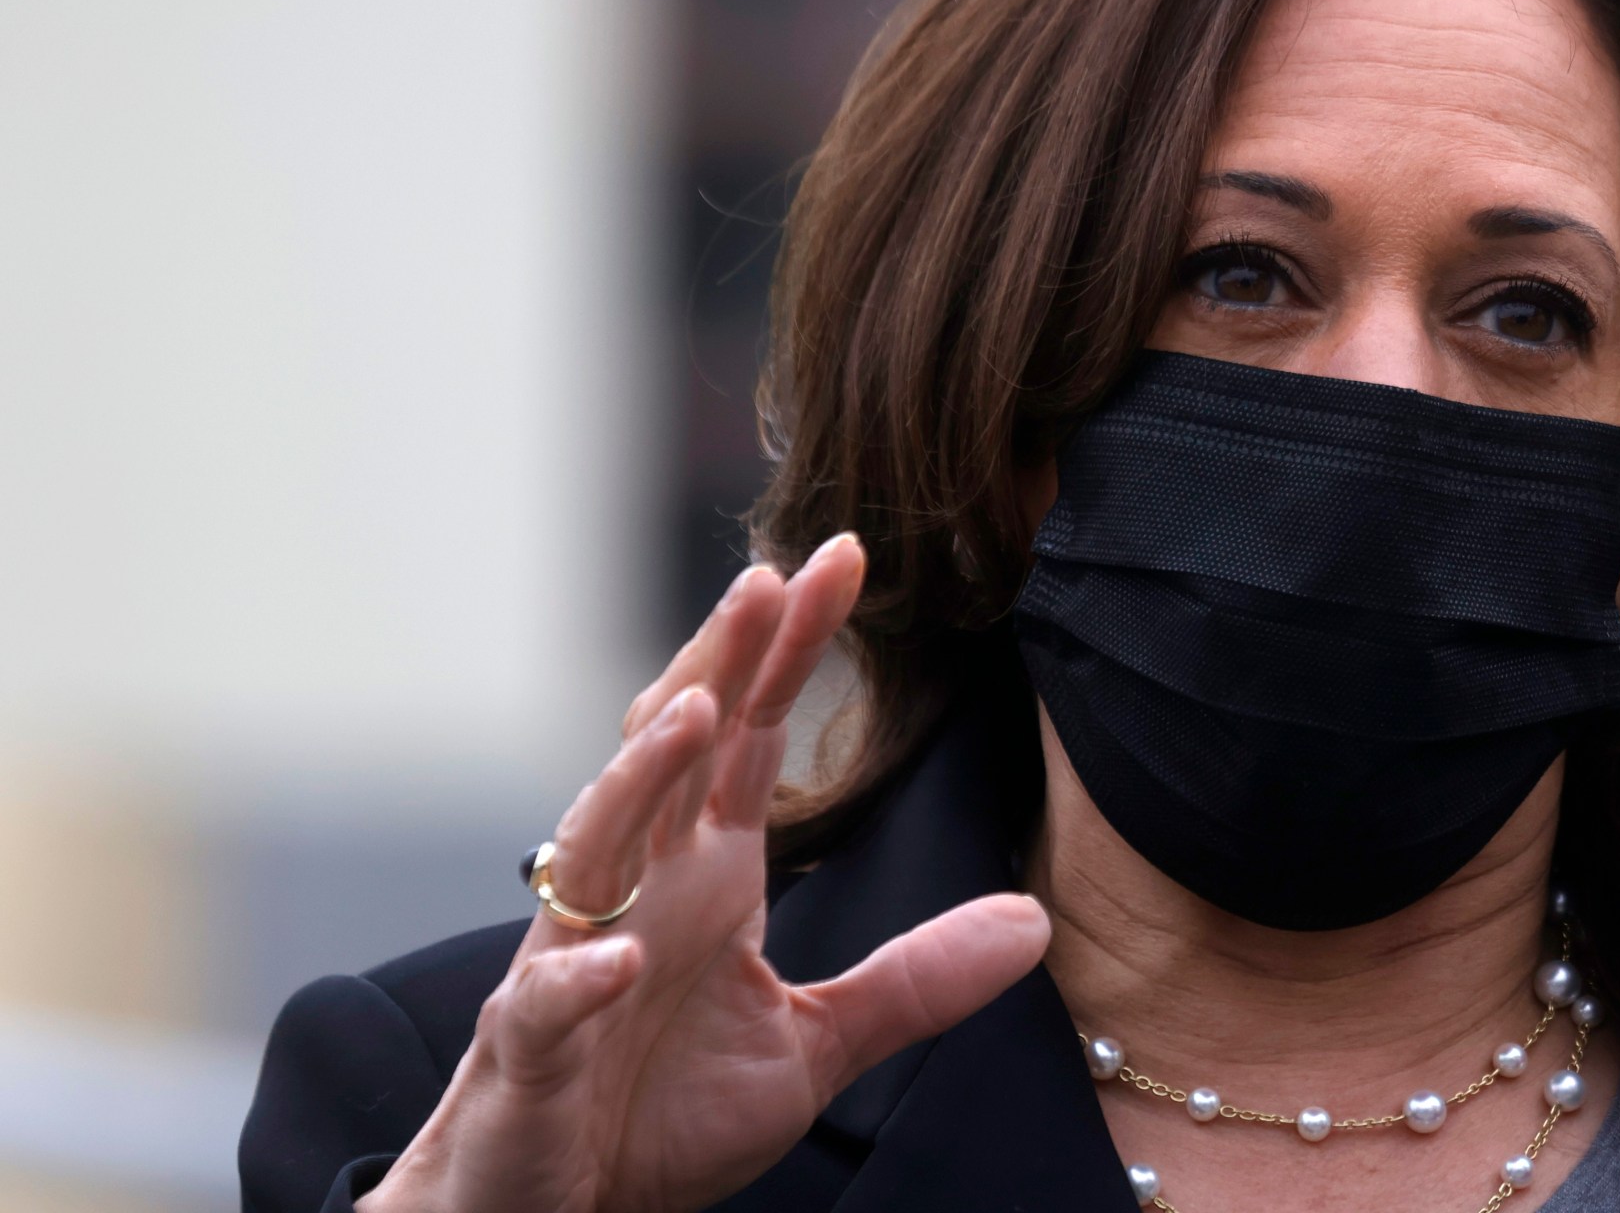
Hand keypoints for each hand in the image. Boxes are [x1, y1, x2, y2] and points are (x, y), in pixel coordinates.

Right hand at [359, 535, 1050, 1212]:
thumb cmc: (661, 1119)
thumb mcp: (817, 1048)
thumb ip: (913, 980)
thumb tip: (1033, 922)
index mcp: (703, 878)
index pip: (747, 738)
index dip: (787, 650)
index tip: (843, 558)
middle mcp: (636, 894)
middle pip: (675, 754)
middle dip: (719, 664)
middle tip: (774, 574)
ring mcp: (574, 963)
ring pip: (596, 849)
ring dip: (638, 782)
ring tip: (694, 716)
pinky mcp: (529, 1052)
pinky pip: (549, 1004)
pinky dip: (582, 976)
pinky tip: (624, 954)